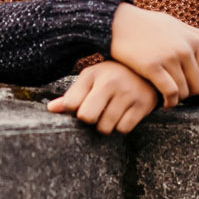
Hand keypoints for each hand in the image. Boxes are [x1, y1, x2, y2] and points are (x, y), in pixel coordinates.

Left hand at [47, 59, 161, 132]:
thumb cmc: (112, 76)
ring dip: (105, 125)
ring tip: (111, 112)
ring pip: (105, 127)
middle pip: (87, 117)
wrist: (147, 69)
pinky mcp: (143, 105)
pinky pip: (123, 129)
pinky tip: (123, 114)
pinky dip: (120, 127)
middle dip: (89, 120)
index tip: (80, 106)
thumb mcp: (90, 79)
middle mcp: (110, 82)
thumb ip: (71, 95)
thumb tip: (51, 109)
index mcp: (93, 74)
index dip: (73, 110)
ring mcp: (128, 93)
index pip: (71, 103)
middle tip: (97, 112)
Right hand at [109, 3, 198, 106]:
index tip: (185, 88)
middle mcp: (185, 49)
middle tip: (176, 96)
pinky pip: (170, 93)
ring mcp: (170, 58)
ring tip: (168, 100)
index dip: (196, 85)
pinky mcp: (153, 66)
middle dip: (188, 94)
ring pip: (184, 91)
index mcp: (193, 40)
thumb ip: (195, 37)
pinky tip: (164, 104)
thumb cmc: (145, 24)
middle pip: (198, 86)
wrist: (118, 22)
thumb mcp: (174, 24)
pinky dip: (169, 102)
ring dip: (177, 100)